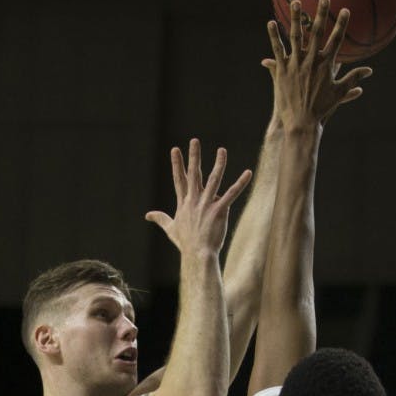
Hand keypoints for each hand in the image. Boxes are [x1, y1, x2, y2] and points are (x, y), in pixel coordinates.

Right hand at [145, 139, 251, 256]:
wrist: (197, 255)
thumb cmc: (186, 244)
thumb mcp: (170, 229)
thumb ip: (160, 218)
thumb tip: (147, 215)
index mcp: (184, 203)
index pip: (179, 179)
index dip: (177, 164)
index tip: (175, 149)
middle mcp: (194, 201)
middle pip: (194, 174)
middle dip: (194, 157)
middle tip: (195, 140)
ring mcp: (206, 205)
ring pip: (214, 180)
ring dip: (219, 164)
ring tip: (222, 150)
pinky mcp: (219, 211)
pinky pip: (231, 194)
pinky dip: (240, 183)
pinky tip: (248, 173)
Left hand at [263, 0, 372, 127]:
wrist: (301, 122)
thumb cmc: (322, 109)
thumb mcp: (339, 93)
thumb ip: (353, 79)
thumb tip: (369, 71)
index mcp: (326, 66)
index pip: (336, 40)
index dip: (341, 25)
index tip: (345, 10)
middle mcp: (310, 61)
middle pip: (316, 33)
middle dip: (320, 14)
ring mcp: (295, 65)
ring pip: (294, 37)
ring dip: (295, 18)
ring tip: (295, 1)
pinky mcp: (282, 70)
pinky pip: (277, 49)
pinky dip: (274, 36)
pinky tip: (270, 23)